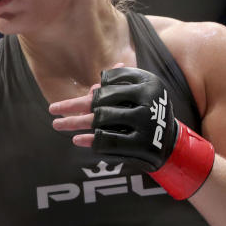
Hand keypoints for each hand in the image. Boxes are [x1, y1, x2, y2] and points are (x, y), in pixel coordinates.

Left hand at [50, 66, 214, 198]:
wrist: (173, 145)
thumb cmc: (150, 115)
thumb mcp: (141, 95)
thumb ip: (121, 86)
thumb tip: (99, 80)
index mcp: (147, 83)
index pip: (110, 85)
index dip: (91, 92)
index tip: (77, 97)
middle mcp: (147, 101)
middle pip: (100, 103)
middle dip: (73, 107)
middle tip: (53, 110)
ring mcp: (144, 124)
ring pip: (100, 122)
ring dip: (75, 123)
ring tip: (57, 124)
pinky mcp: (141, 145)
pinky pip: (107, 142)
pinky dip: (90, 140)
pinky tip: (77, 139)